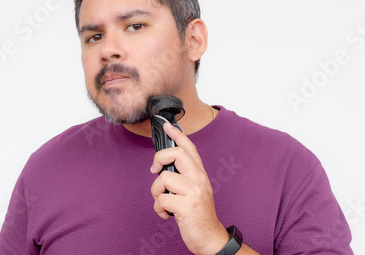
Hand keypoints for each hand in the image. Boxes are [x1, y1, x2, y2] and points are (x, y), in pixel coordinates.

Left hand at [150, 122, 228, 254]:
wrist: (210, 238)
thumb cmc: (198, 214)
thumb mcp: (194, 190)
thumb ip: (184, 176)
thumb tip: (163, 166)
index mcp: (200, 174)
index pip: (189, 148)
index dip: (177, 134)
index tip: (167, 126)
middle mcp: (199, 179)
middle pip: (176, 153)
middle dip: (159, 159)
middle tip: (155, 170)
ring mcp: (194, 192)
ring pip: (163, 178)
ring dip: (156, 192)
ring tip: (163, 201)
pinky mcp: (187, 206)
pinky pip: (162, 199)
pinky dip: (159, 209)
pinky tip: (167, 214)